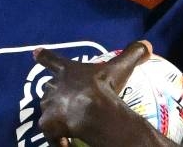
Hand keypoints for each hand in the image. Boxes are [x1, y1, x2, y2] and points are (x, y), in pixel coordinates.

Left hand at [34, 40, 157, 146]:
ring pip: (46, 108)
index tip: (35, 53)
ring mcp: (49, 105)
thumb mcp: (120, 67)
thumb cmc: (104, 86)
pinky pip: (51, 134)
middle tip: (67, 103)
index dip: (43, 56)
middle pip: (48, 88)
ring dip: (54, 114)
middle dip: (54, 94)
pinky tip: (66, 144)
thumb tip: (147, 45)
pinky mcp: (47, 124)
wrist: (93, 110)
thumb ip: (132, 53)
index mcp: (67, 70)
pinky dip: (57, 139)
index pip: (52, 59)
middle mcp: (54, 86)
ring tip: (67, 122)